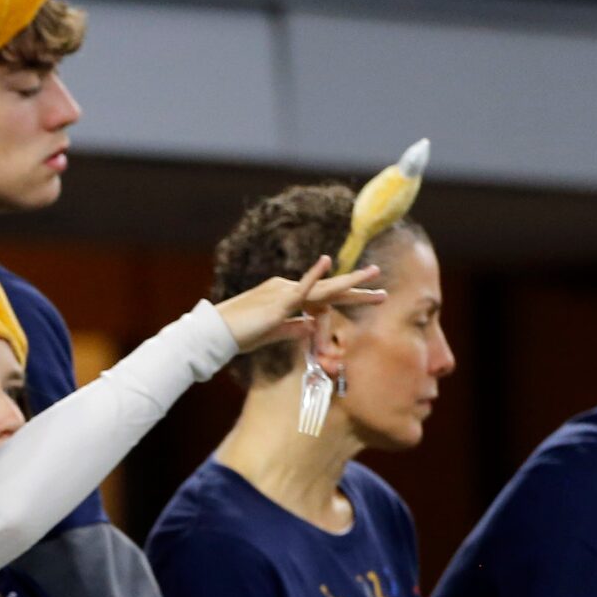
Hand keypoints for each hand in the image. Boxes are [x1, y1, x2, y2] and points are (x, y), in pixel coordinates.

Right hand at [214, 255, 386, 354]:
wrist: (214, 335)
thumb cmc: (237, 336)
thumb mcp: (270, 334)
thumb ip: (292, 329)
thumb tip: (311, 327)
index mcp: (285, 296)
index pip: (321, 297)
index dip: (346, 299)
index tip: (367, 301)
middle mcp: (286, 289)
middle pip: (328, 290)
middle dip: (357, 291)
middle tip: (383, 293)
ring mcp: (282, 293)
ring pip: (323, 288)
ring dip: (350, 283)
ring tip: (374, 276)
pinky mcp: (277, 303)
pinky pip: (299, 288)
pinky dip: (313, 275)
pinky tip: (326, 261)